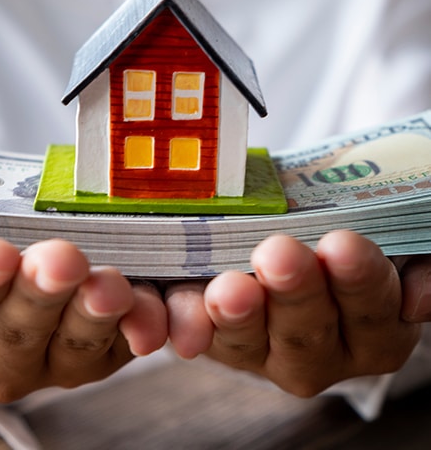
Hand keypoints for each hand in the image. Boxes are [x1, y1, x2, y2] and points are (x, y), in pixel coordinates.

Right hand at [0, 238, 166, 401]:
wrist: (29, 256)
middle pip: (17, 334)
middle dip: (42, 294)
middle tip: (63, 260)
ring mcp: (54, 363)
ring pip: (77, 346)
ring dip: (96, 314)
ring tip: (112, 286)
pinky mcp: (103, 355)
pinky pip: (128, 344)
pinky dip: (148, 326)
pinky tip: (161, 319)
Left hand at [166, 231, 421, 396]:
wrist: (288, 239)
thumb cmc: (343, 233)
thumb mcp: (393, 242)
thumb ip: (416, 263)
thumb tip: (416, 296)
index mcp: (373, 331)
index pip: (374, 314)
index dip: (360, 282)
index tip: (342, 245)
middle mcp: (319, 353)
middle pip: (307, 335)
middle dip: (294, 293)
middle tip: (279, 254)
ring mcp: (261, 350)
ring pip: (248, 343)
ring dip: (238, 316)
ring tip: (228, 288)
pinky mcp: (214, 336)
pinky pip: (196, 332)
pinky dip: (185, 322)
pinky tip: (180, 316)